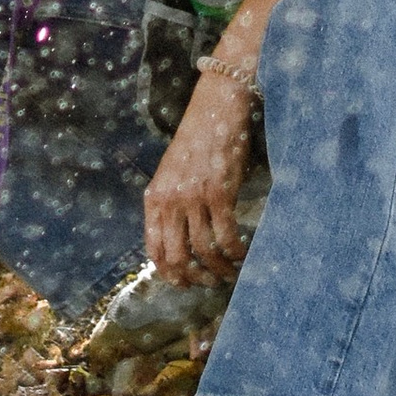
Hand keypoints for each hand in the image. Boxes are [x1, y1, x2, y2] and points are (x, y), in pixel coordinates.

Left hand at [143, 67, 253, 281]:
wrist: (215, 112)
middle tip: (209, 283)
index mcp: (154, 198)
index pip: (153, 249)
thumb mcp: (172, 174)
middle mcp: (170, 201)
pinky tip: (242, 255)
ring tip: (229, 273)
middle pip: (177, 257)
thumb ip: (170, 204)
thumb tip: (181, 241)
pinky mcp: (219, 194)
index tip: (184, 282)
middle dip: (194, 278)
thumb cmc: (197, 143)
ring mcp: (193, 198)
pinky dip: (235, 252)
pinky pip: (226, 235)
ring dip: (218, 269)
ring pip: (203, 250)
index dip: (168, 273)